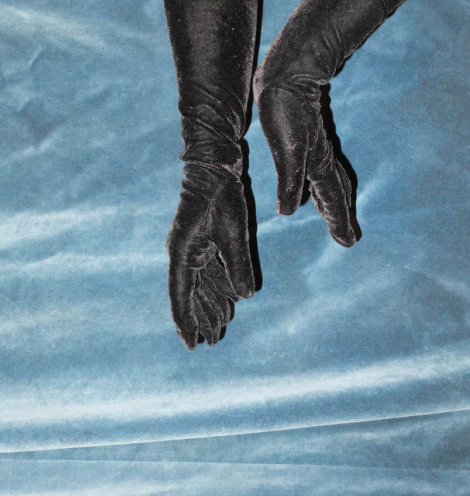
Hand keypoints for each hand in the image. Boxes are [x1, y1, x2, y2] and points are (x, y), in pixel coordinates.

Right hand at [166, 164, 253, 348]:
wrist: (215, 167)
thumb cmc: (222, 197)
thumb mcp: (234, 232)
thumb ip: (237, 265)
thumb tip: (245, 295)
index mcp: (183, 253)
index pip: (181, 296)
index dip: (186, 322)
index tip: (192, 345)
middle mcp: (183, 253)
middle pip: (191, 294)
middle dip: (202, 318)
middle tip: (214, 341)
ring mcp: (191, 247)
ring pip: (200, 284)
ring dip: (211, 304)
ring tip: (223, 325)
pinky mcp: (202, 241)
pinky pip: (208, 270)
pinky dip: (218, 285)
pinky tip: (230, 298)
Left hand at [254, 86, 355, 246]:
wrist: (288, 75)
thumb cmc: (286, 110)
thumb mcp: (286, 149)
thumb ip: (290, 180)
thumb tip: (288, 212)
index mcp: (318, 164)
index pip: (332, 198)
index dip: (338, 220)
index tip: (348, 242)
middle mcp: (320, 158)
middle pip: (336, 191)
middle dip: (340, 214)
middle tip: (347, 237)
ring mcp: (316, 146)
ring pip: (329, 178)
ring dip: (333, 199)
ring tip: (335, 214)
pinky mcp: (307, 135)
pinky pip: (320, 164)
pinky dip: (321, 178)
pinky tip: (313, 179)